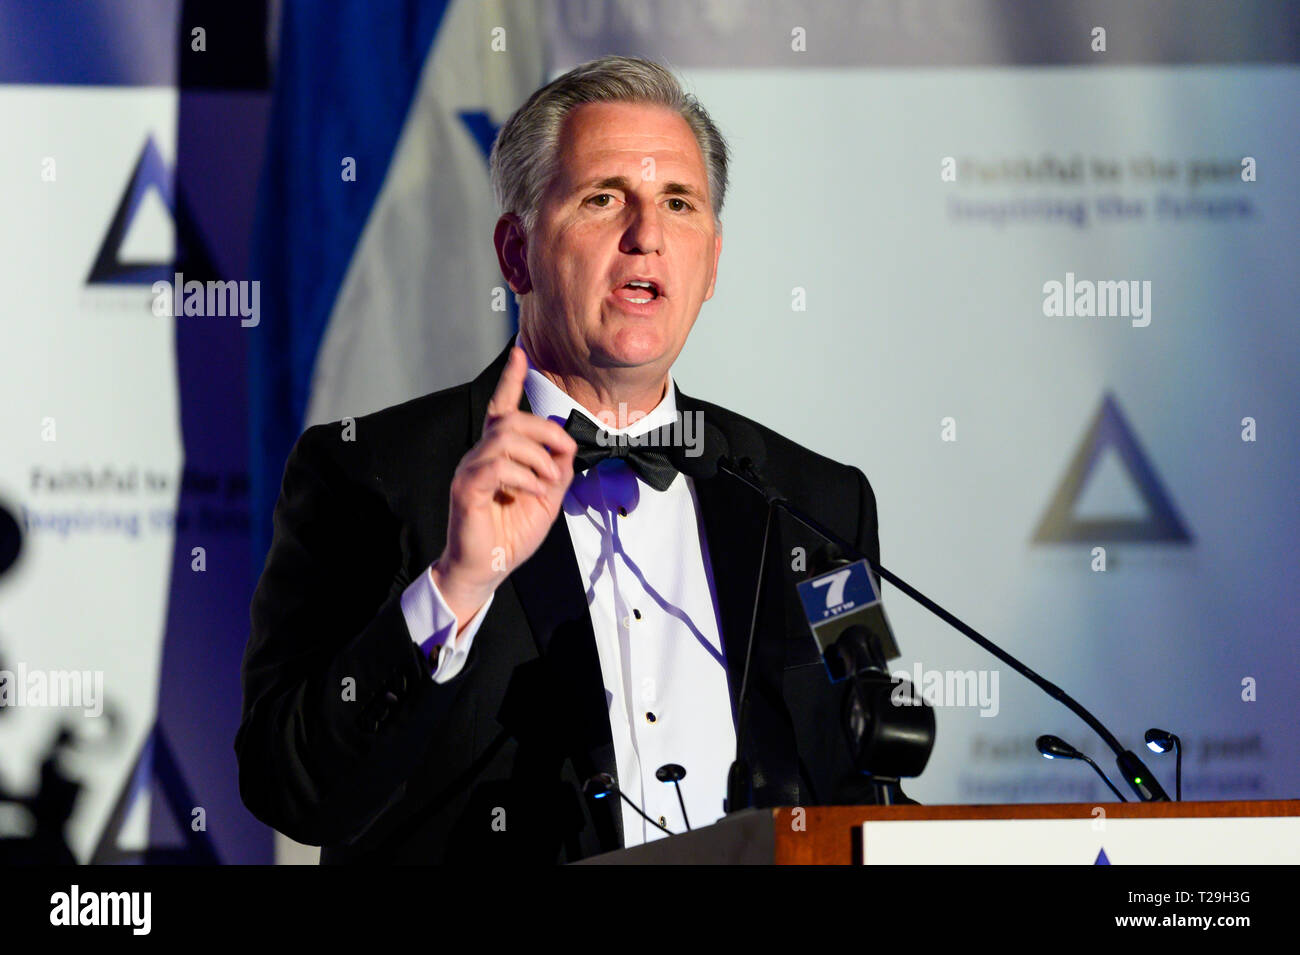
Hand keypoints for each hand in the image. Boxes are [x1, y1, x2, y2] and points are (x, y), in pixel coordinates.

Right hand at [432, 347, 576, 625]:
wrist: (487, 569)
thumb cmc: (510, 534)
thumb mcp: (546, 499)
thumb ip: (557, 471)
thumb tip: (566, 448)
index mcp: (498, 455)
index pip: (502, 409)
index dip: (511, 380)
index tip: (520, 352)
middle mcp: (480, 456)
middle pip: (510, 420)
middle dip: (545, 431)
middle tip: (562, 457)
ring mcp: (470, 470)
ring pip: (505, 438)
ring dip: (537, 457)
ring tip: (547, 482)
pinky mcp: (466, 489)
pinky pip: (497, 466)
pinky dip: (525, 476)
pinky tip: (535, 492)